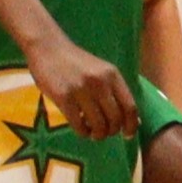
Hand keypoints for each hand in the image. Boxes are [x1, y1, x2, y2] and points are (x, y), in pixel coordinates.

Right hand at [23, 31, 137, 141]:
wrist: (48, 47)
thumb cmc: (76, 63)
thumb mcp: (101, 71)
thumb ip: (115, 92)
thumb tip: (134, 120)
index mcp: (113, 75)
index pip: (130, 107)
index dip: (131, 125)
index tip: (127, 135)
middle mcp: (100, 82)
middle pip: (115, 119)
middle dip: (111, 131)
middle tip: (104, 133)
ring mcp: (81, 89)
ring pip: (98, 125)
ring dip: (97, 134)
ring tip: (93, 132)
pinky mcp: (63, 96)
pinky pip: (79, 124)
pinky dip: (83, 132)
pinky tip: (81, 129)